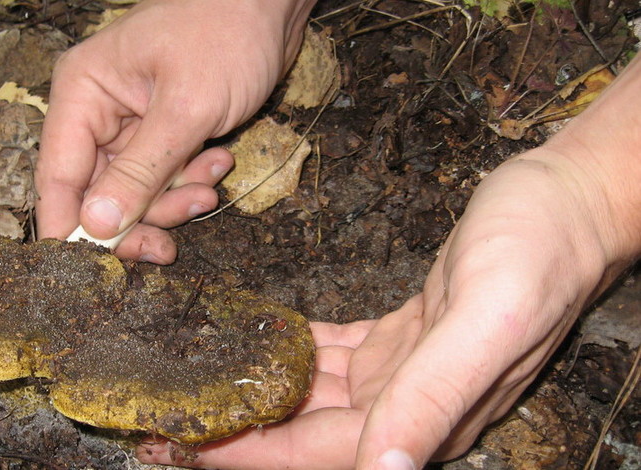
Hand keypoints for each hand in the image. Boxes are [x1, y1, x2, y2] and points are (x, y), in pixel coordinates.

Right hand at [34, 0, 314, 261]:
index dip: (68, 227)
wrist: (271, 6)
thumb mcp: (185, 110)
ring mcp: (132, 124)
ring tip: (211, 182)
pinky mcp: (163, 132)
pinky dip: (189, 181)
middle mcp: (99, 112)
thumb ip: (140, 171)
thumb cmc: (225, 36)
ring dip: (172, 200)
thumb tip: (97, 227)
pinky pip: (164, 176)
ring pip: (135, 192)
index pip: (57, 174)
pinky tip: (218, 164)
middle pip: (97, 193)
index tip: (84, 272)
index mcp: (83, 93)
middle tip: (167, 246)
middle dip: (137, 219)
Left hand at [136, 146, 624, 468]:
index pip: (318, 452)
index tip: (187, 444)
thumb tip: (384, 468)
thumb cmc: (539, 250)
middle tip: (171, 417)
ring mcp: (407, 372)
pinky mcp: (405, 337)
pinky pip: (335, 356)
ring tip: (199, 380)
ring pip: (314, 395)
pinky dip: (294, 351)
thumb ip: (435, 393)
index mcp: (426, 414)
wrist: (571, 201)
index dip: (250, 453)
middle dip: (240, 429)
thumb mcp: (489, 315)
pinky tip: (261, 341)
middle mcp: (411, 405)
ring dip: (258, 390)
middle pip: (306, 433)